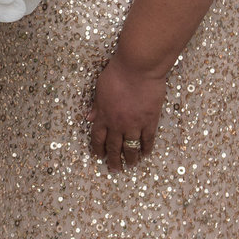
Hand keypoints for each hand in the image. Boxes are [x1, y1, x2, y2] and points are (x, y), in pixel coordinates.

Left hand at [88, 51, 166, 170]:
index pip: (98, 138)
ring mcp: (134, 124)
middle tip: (115, 170)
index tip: (99, 157)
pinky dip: (146, 149)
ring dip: (130, 159)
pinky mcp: (150, 121)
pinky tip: (145, 154)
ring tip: (130, 166)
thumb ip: (96, 105)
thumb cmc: (117, 73)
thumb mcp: (100, 88)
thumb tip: (88, 117)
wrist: (138, 68)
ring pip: (131, 148)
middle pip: (114, 147)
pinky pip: (148, 140)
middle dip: (113, 160)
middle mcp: (117, 124)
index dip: (98, 149)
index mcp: (103, 115)